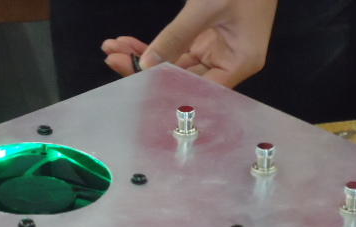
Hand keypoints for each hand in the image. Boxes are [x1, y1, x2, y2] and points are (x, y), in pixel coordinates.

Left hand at [101, 0, 277, 87]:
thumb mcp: (207, 7)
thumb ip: (176, 36)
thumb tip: (147, 64)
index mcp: (241, 61)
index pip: (200, 89)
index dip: (167, 89)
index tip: (138, 80)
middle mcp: (229, 62)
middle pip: (183, 79)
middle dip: (147, 70)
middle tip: (116, 61)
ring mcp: (216, 52)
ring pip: (174, 66)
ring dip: (144, 58)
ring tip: (114, 50)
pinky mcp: (204, 41)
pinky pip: (174, 51)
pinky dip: (153, 47)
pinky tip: (128, 44)